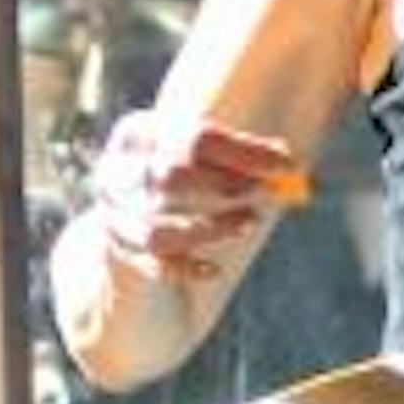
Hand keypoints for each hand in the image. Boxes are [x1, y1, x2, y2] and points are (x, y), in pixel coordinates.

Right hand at [89, 108, 301, 281]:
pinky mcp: (118, 247)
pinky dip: (187, 269)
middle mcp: (117, 171)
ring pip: (159, 230)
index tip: (287, 165)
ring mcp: (113, 212)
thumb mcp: (200, 150)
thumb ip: (242, 155)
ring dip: (211, 230)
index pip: (194, 139)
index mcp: (139, 133)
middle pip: (169, 178)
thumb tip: (289, 168)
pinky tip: (214, 270)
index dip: (246, 153)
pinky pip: (154, 264)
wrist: (130, 202)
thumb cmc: (181, 168)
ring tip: (249, 223)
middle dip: (222, 186)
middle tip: (261, 192)